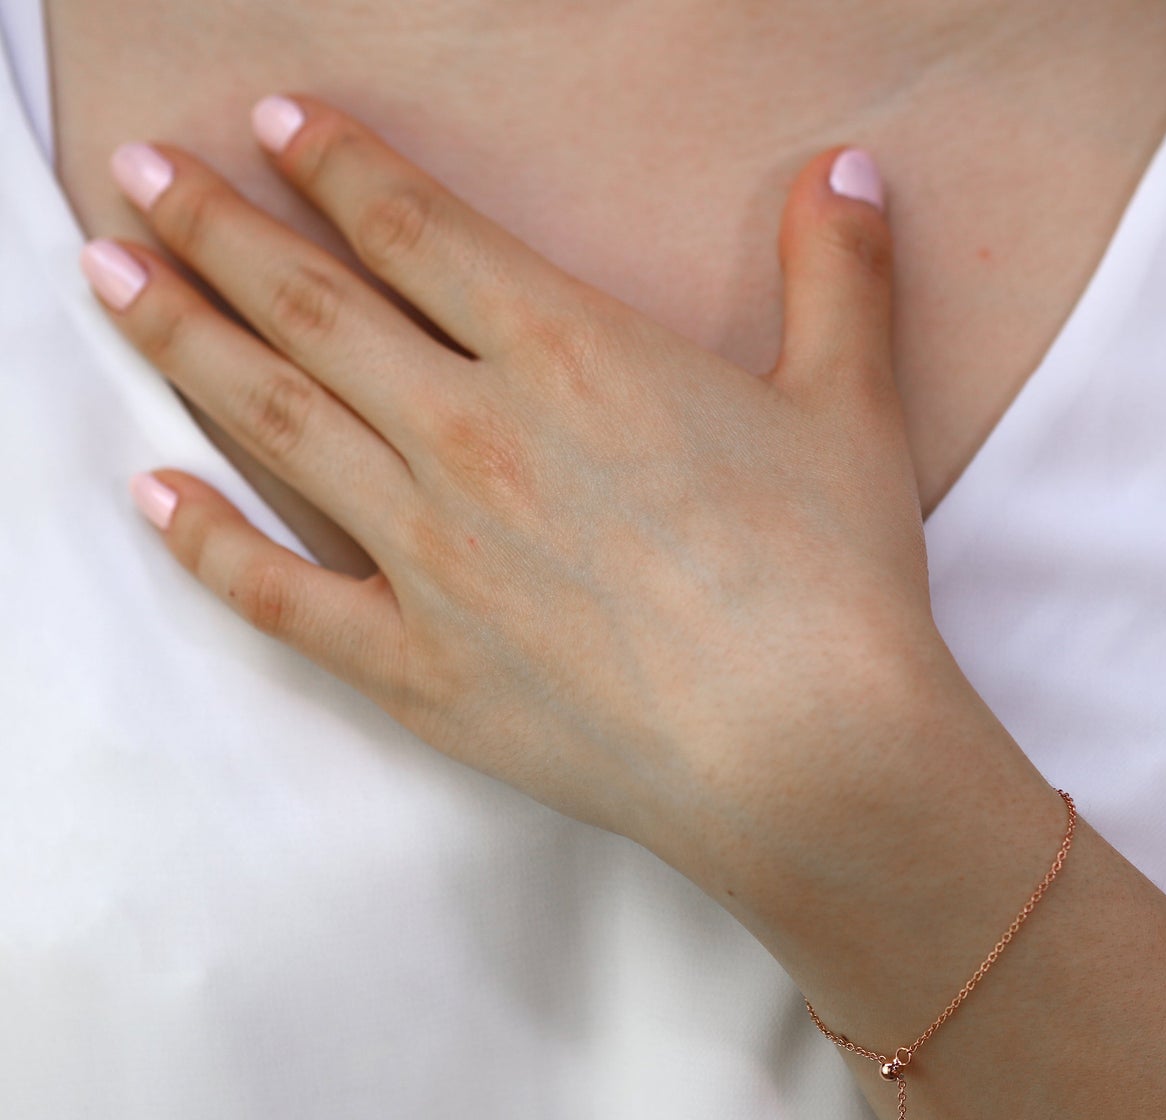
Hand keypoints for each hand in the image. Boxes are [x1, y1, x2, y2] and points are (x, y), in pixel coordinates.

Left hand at [79, 98, 945, 884]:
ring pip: (274, 423)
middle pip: (313, 305)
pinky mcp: (419, 665)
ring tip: (110, 278)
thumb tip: (853, 164)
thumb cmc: (832, 580)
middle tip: (141, 172)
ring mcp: (430, 555)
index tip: (270, 120)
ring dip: (182, 341)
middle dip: (218, 227)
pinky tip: (153, 495)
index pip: (415, 227)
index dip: (336, 161)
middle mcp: (471, 436)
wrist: (804, 750)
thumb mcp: (849, 406)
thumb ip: (838, 275)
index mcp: (566, 354)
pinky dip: (208, 543)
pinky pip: (282, 595)